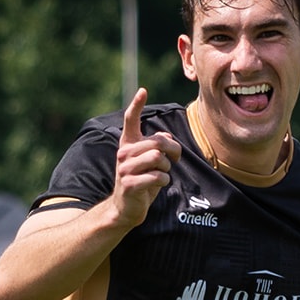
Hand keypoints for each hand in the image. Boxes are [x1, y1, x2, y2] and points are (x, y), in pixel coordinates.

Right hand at [111, 87, 181, 228]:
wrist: (126, 208)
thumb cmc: (141, 182)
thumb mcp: (150, 162)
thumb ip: (157, 146)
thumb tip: (165, 137)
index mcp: (128, 144)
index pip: (131, 120)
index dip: (137, 105)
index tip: (143, 90)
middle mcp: (124, 153)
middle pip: (158, 142)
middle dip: (173, 151)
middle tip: (175, 159)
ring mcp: (125, 169)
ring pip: (158, 158)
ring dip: (167, 168)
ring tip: (162, 174)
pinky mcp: (129, 184)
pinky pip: (157, 177)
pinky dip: (164, 181)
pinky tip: (158, 185)